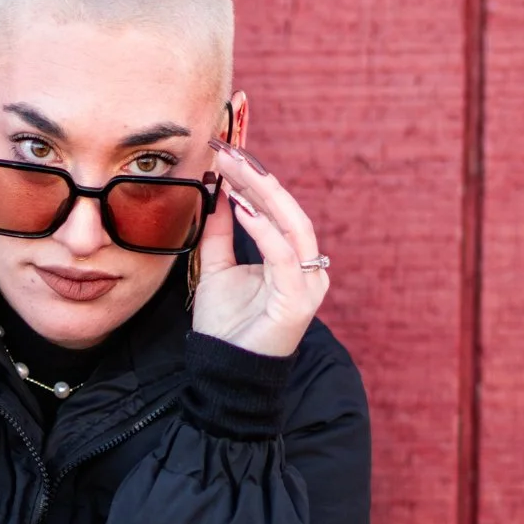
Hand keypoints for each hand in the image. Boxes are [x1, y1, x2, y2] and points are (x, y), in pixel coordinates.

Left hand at [192, 141, 329, 358]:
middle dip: (257, 179)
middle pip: (287, 211)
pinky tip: (242, 209)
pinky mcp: (297, 301)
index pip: (278, 210)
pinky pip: (284, 257)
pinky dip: (264, 230)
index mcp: (292, 259)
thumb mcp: (216, 268)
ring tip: (235, 171)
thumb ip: (220, 233)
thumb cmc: (226, 325)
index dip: (253, 181)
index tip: (226, 154)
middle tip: (229, 152)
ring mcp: (307, 284)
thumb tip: (219, 193)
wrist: (224, 371)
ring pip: (293, 226)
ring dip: (262, 194)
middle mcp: (307, 268)